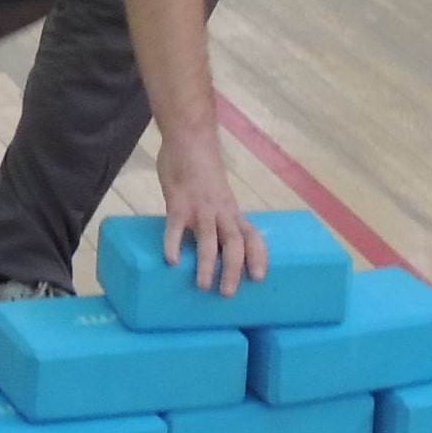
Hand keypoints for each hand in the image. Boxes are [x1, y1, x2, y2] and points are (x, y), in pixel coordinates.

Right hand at [156, 132, 264, 295]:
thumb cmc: (202, 169)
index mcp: (231, 210)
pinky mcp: (178, 202)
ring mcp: (200, 207)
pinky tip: (171, 260)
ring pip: (210, 239)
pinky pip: (175, 226)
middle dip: (234, 269)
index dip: (257, 256)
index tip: (259, 277)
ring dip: (208, 264)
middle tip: (227, 293)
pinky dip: (174, 244)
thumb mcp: (218, 194)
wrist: (190, 138)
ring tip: (203, 286)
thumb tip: (216, 242)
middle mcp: (220, 211)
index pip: (251, 235)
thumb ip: (218, 216)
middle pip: (235, 242)